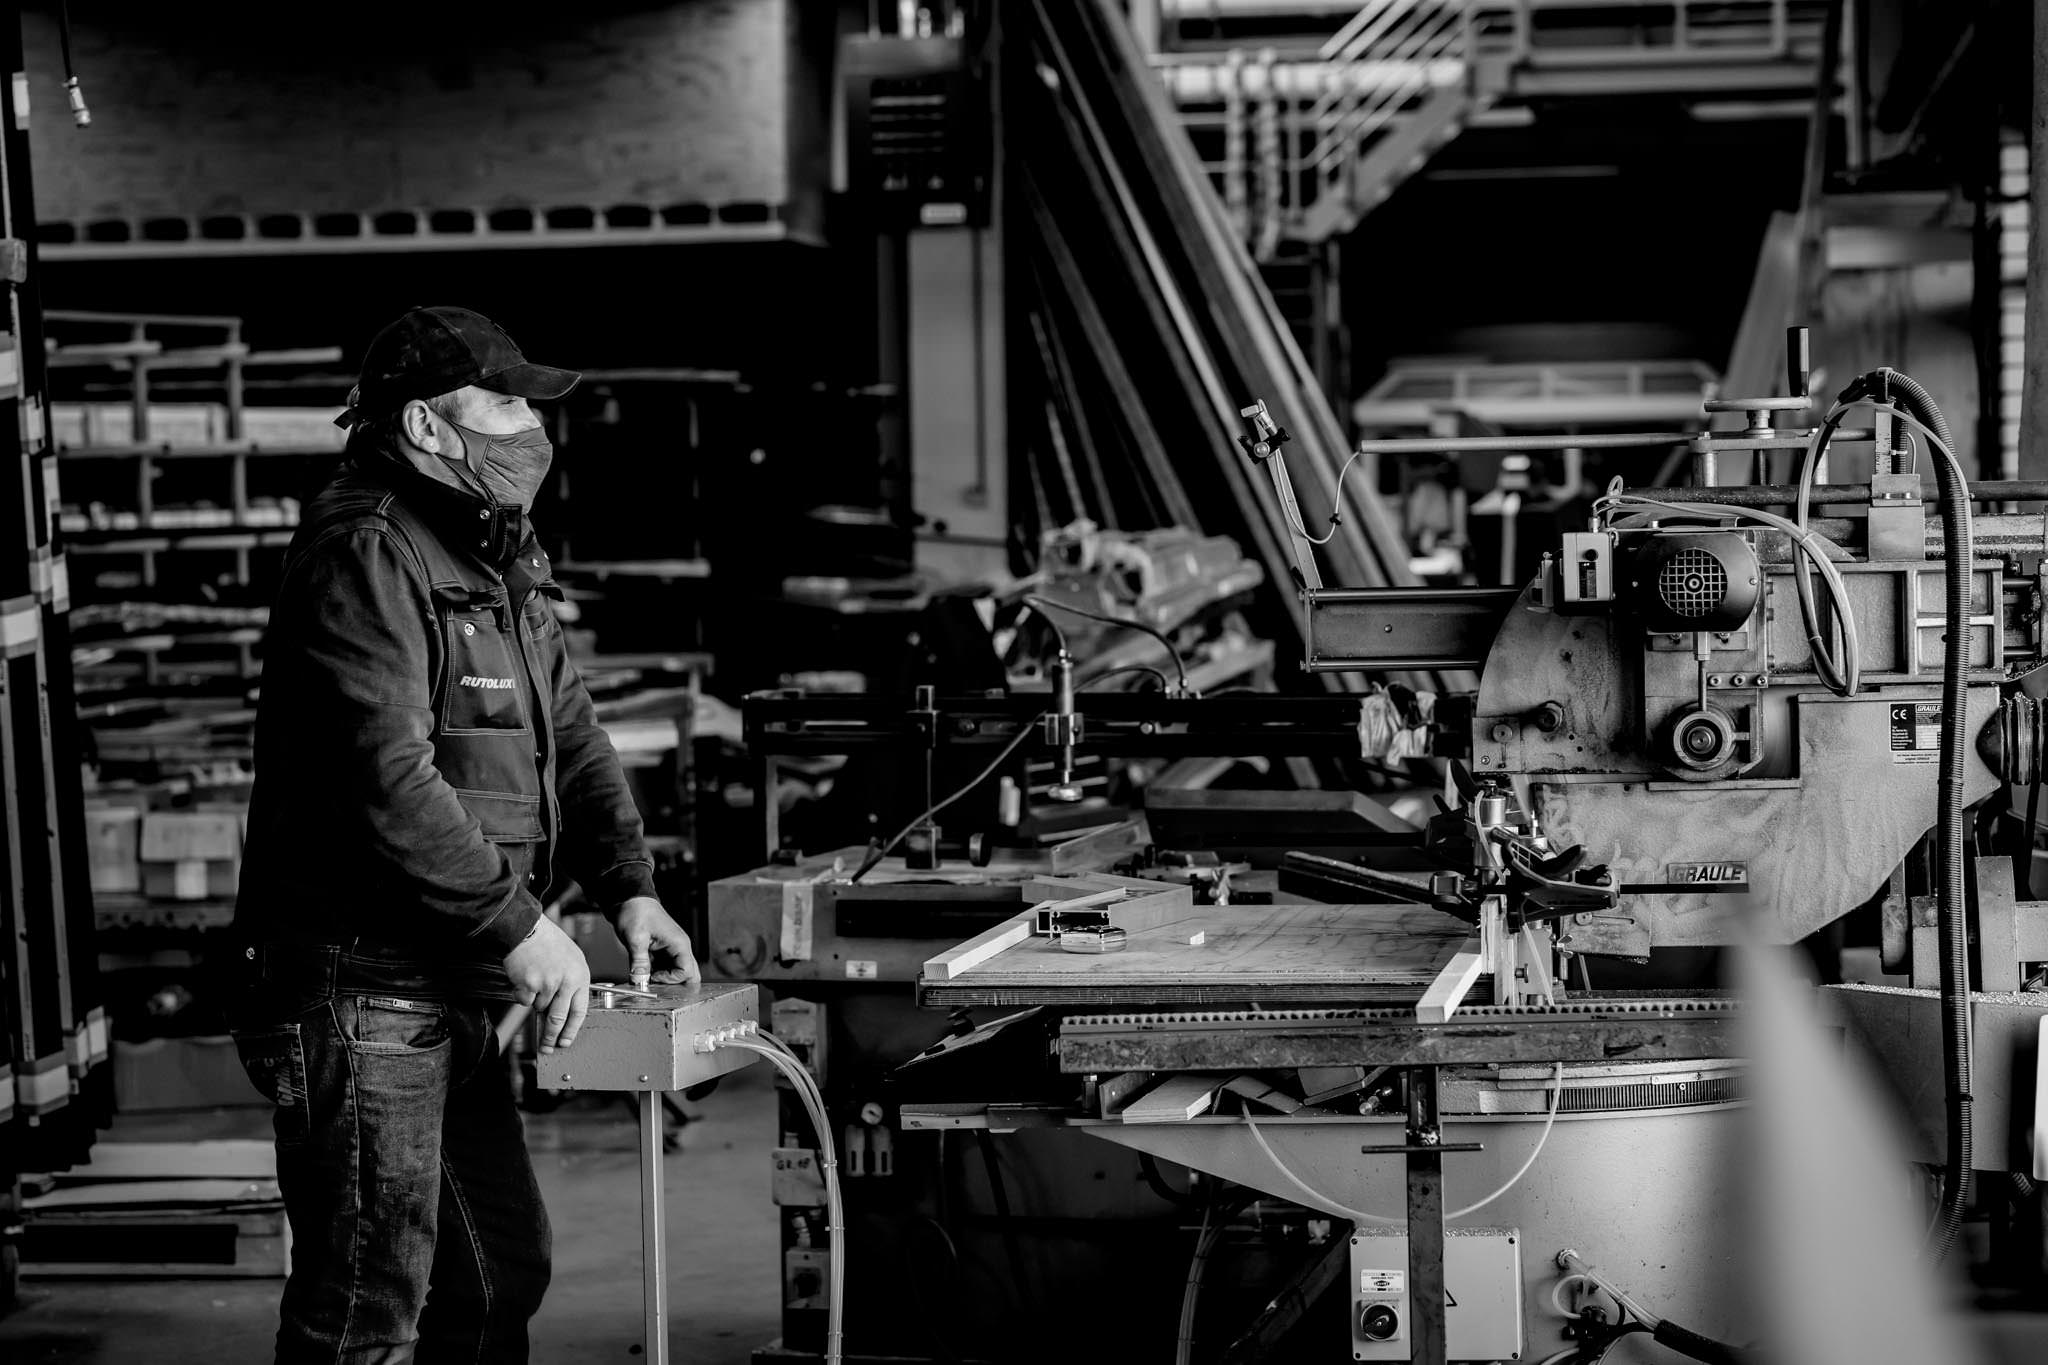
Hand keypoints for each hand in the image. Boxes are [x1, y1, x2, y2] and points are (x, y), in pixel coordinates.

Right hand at [503, 917, 590, 1053]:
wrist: (527, 929)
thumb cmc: (548, 943)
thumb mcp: (571, 960)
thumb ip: (571, 985)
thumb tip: (563, 1014)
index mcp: (581, 975)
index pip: (579, 1011)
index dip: (572, 1030)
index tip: (565, 1042)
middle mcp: (566, 981)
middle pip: (559, 1018)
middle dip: (551, 1036)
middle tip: (547, 1048)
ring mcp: (548, 984)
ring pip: (539, 1007)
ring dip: (535, 1000)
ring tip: (535, 979)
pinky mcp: (529, 985)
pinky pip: (524, 1001)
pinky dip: (521, 994)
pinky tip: (524, 976)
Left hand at [615, 897, 700, 988]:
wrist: (629, 899)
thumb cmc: (636, 911)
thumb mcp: (635, 938)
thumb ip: (639, 962)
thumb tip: (639, 981)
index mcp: (679, 943)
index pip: (686, 971)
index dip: (670, 979)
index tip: (652, 978)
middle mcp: (679, 948)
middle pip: (689, 974)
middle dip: (675, 984)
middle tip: (657, 986)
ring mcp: (672, 950)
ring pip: (677, 974)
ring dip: (664, 980)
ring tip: (647, 979)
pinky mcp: (663, 952)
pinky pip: (665, 969)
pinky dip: (656, 975)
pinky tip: (644, 974)